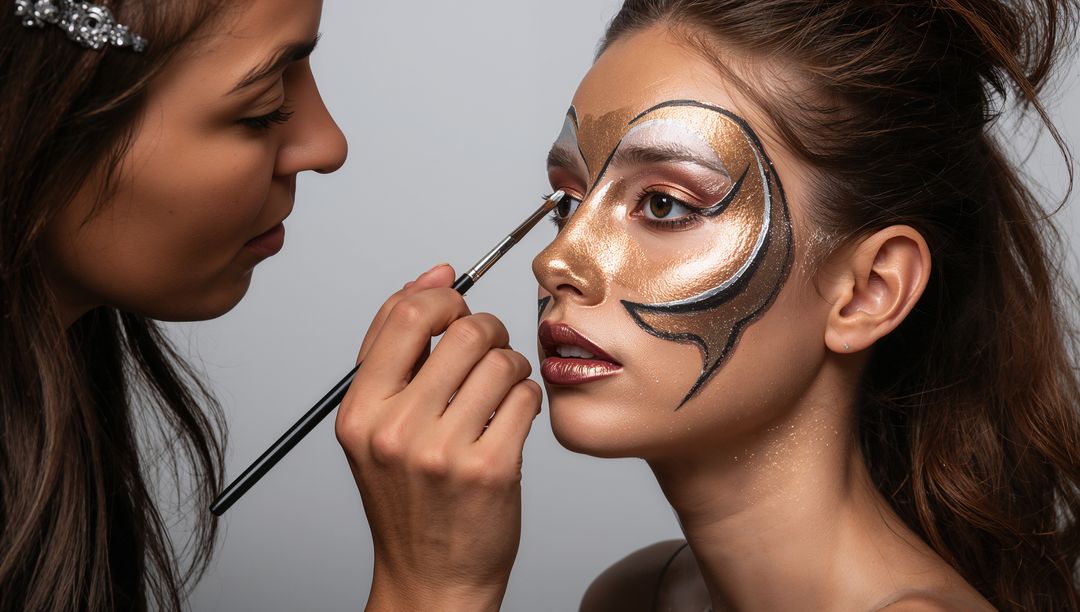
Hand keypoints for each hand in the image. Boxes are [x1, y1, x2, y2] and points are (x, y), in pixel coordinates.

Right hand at [336, 264, 541, 611]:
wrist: (431, 576)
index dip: (442, 297)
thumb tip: (436, 274)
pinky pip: (526, 396)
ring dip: (511, 367)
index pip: (405, 316)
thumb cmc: (408, 496)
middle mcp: (396, 430)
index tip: (456, 306)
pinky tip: (513, 417)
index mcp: (360, 411)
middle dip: (487, 330)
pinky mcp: (491, 469)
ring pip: (501, 360)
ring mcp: (444, 452)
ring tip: (501, 390)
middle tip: (488, 351)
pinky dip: (527, 399)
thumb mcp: (377, 420)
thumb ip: (397, 343)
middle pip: (464, 331)